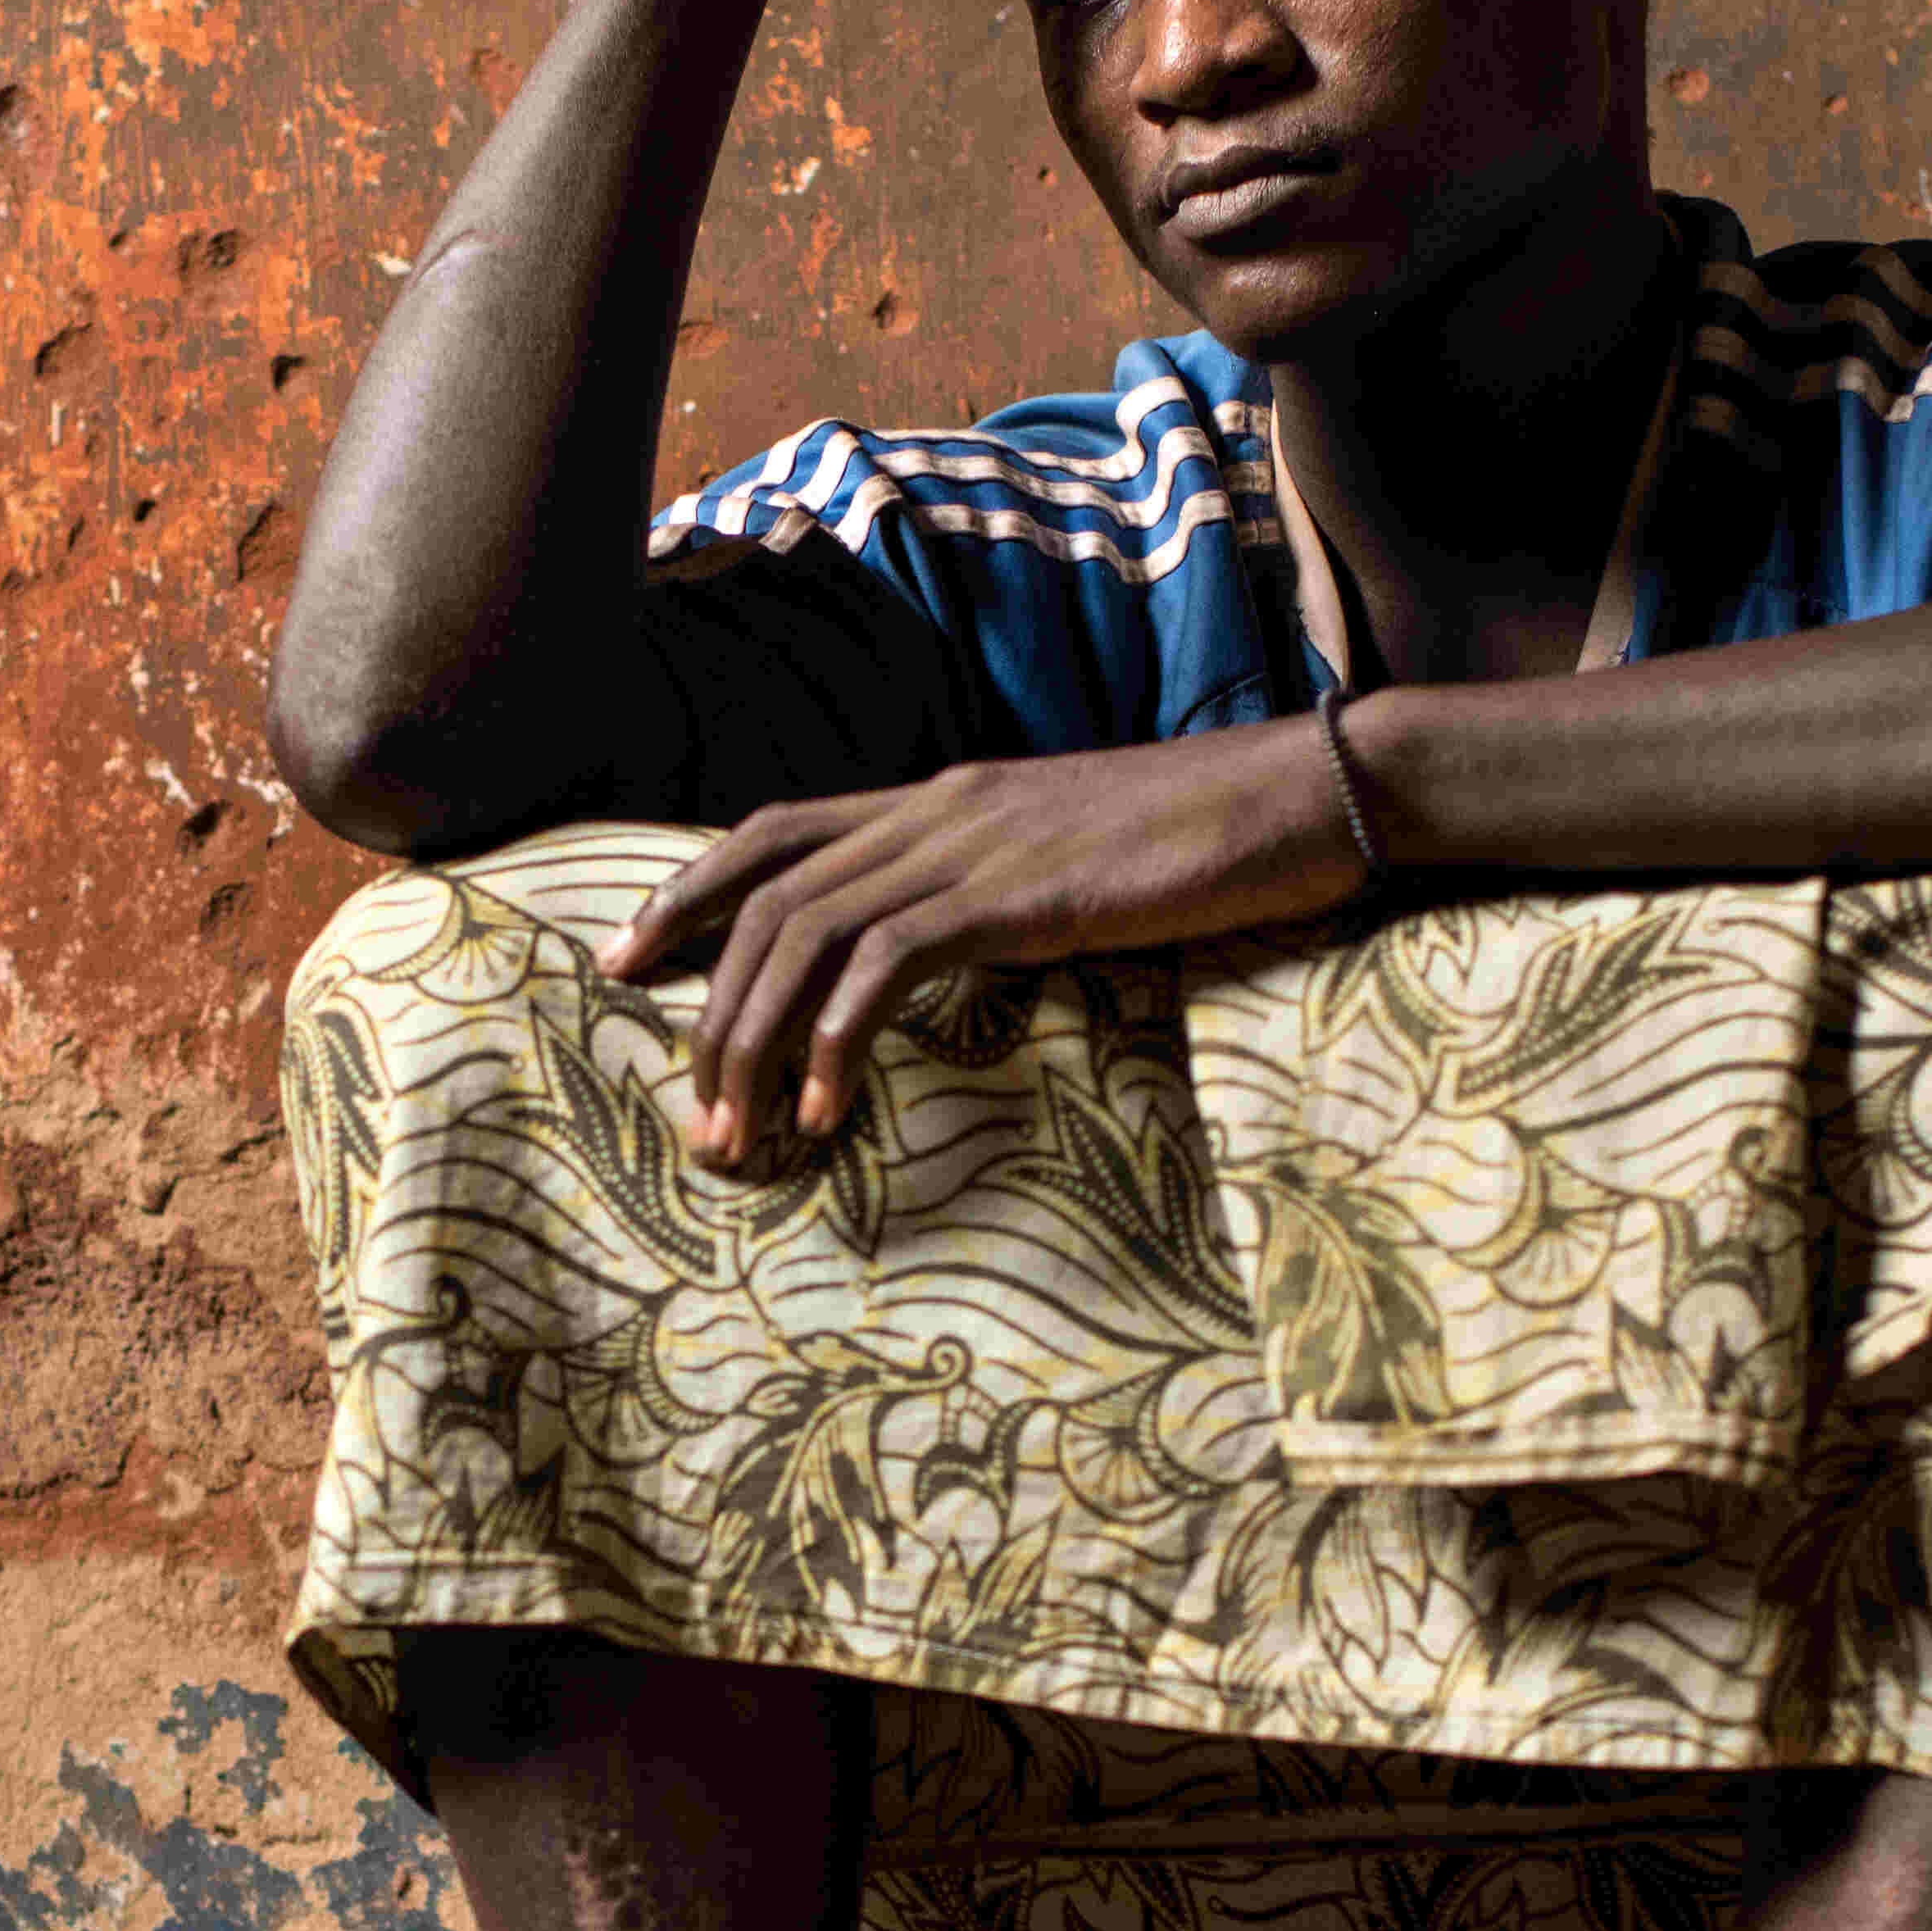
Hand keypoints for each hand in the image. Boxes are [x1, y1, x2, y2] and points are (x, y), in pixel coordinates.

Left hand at [602, 728, 1371, 1157]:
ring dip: (755, 1040)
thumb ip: (1000, 890)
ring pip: (805, 932)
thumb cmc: (1208, 841)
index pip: (778, 832)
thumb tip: (956, 947)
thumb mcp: (1073, 861)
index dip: (689, 889)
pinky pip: (887, 964)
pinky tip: (827, 1110)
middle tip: (688, 1109)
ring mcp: (973, 846)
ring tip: (742, 1134)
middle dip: (707, 1003)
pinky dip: (837, 1040)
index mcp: (944, 798)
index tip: (629, 958)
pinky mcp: (1016, 894)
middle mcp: (938, 810)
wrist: (1302, 795)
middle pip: (767, 895)